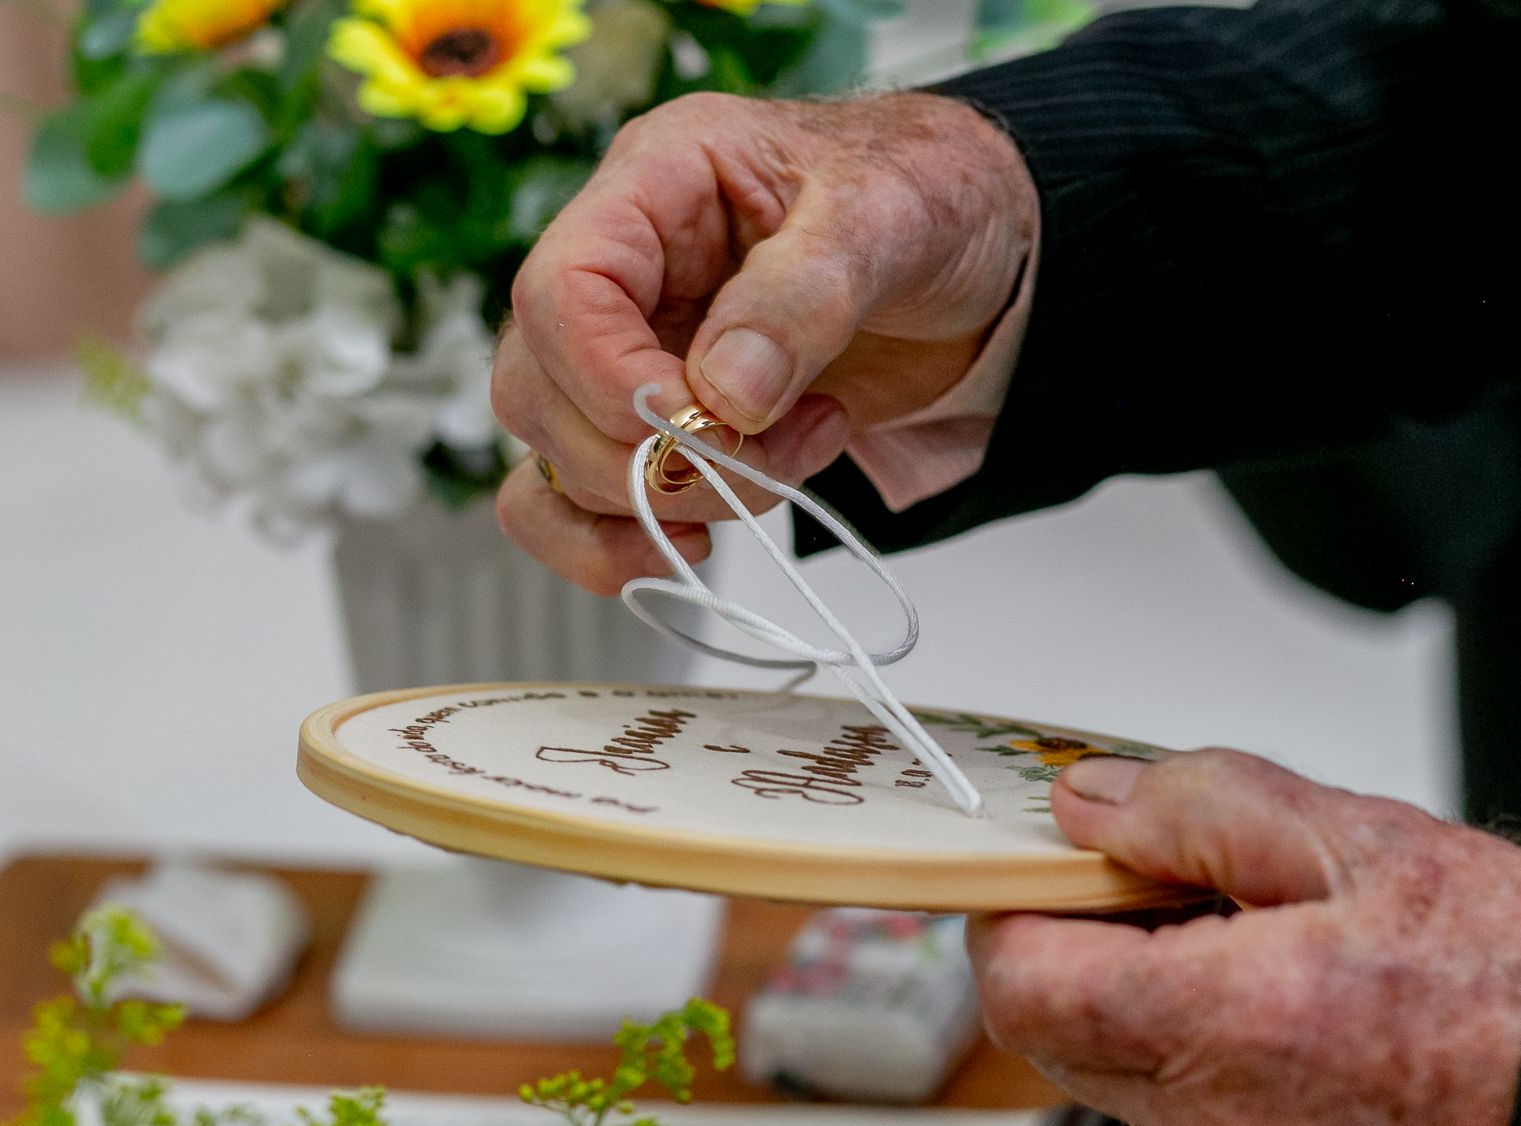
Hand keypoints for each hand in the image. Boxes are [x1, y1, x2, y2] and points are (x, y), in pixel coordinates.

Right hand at [491, 91, 1036, 593]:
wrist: (980, 254)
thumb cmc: (927, 199)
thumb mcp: (888, 218)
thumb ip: (805, 296)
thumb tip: (724, 393)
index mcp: (658, 184)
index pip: (560, 289)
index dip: (607, 375)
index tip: (695, 418)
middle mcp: (627, 273)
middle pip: (540, 389)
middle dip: (653, 453)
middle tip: (768, 445)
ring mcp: (632, 356)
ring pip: (556, 460)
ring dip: (661, 499)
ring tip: (790, 460)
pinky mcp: (658, 430)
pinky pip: (577, 508)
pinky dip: (625, 546)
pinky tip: (713, 531)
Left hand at [969, 750, 1520, 1125]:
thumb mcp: (1366, 841)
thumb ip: (1200, 808)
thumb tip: (1088, 804)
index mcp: (1235, 1028)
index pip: (1024, 982)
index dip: (1015, 906)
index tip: (1048, 857)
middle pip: (1062, 1035)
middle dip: (1084, 945)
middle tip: (1162, 878)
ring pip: (1128, 1082)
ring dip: (1151, 1002)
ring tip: (1257, 939)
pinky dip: (1212, 1060)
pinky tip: (1297, 1010)